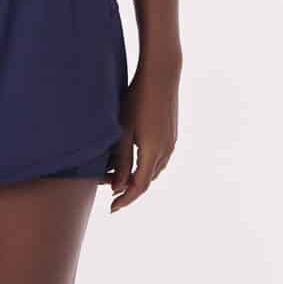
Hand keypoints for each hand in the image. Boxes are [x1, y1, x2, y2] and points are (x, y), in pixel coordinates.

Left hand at [108, 64, 178, 211]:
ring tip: (119, 178)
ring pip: (154, 170)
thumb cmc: (137, 98)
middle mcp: (166, 151)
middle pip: (148, 180)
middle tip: (110, 193)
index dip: (125, 200)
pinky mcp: (171, 134)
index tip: (112, 208)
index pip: (139, 186)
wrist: (162, 75)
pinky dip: (146, 166)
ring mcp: (171, 143)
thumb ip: (121, 160)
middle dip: (129, 190)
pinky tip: (135, 161)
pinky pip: (160, 159)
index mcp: (153, 152)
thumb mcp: (124, 130)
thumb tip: (117, 187)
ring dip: (138, 177)